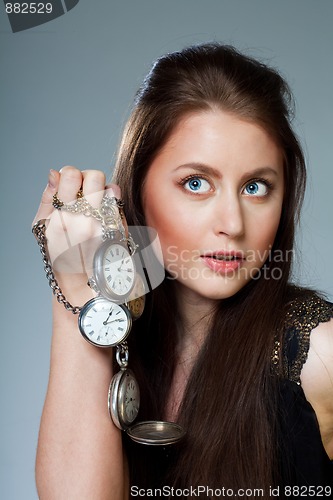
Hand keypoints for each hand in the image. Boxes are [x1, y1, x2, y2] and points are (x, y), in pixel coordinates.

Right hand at [32, 166, 123, 300]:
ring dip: (102, 191)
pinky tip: (105, 214)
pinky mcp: (119, 230)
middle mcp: (83, 220)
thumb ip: (48, 198)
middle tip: (86, 192)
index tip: (71, 186)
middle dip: (89, 180)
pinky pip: (119, 202)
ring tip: (95, 204)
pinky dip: (113, 202)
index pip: (70, 174)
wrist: (84, 285)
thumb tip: (55, 174)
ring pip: (108, 186)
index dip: (71, 175)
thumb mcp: (44, 228)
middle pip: (93, 176)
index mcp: (61, 217)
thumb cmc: (61, 255)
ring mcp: (104, 225)